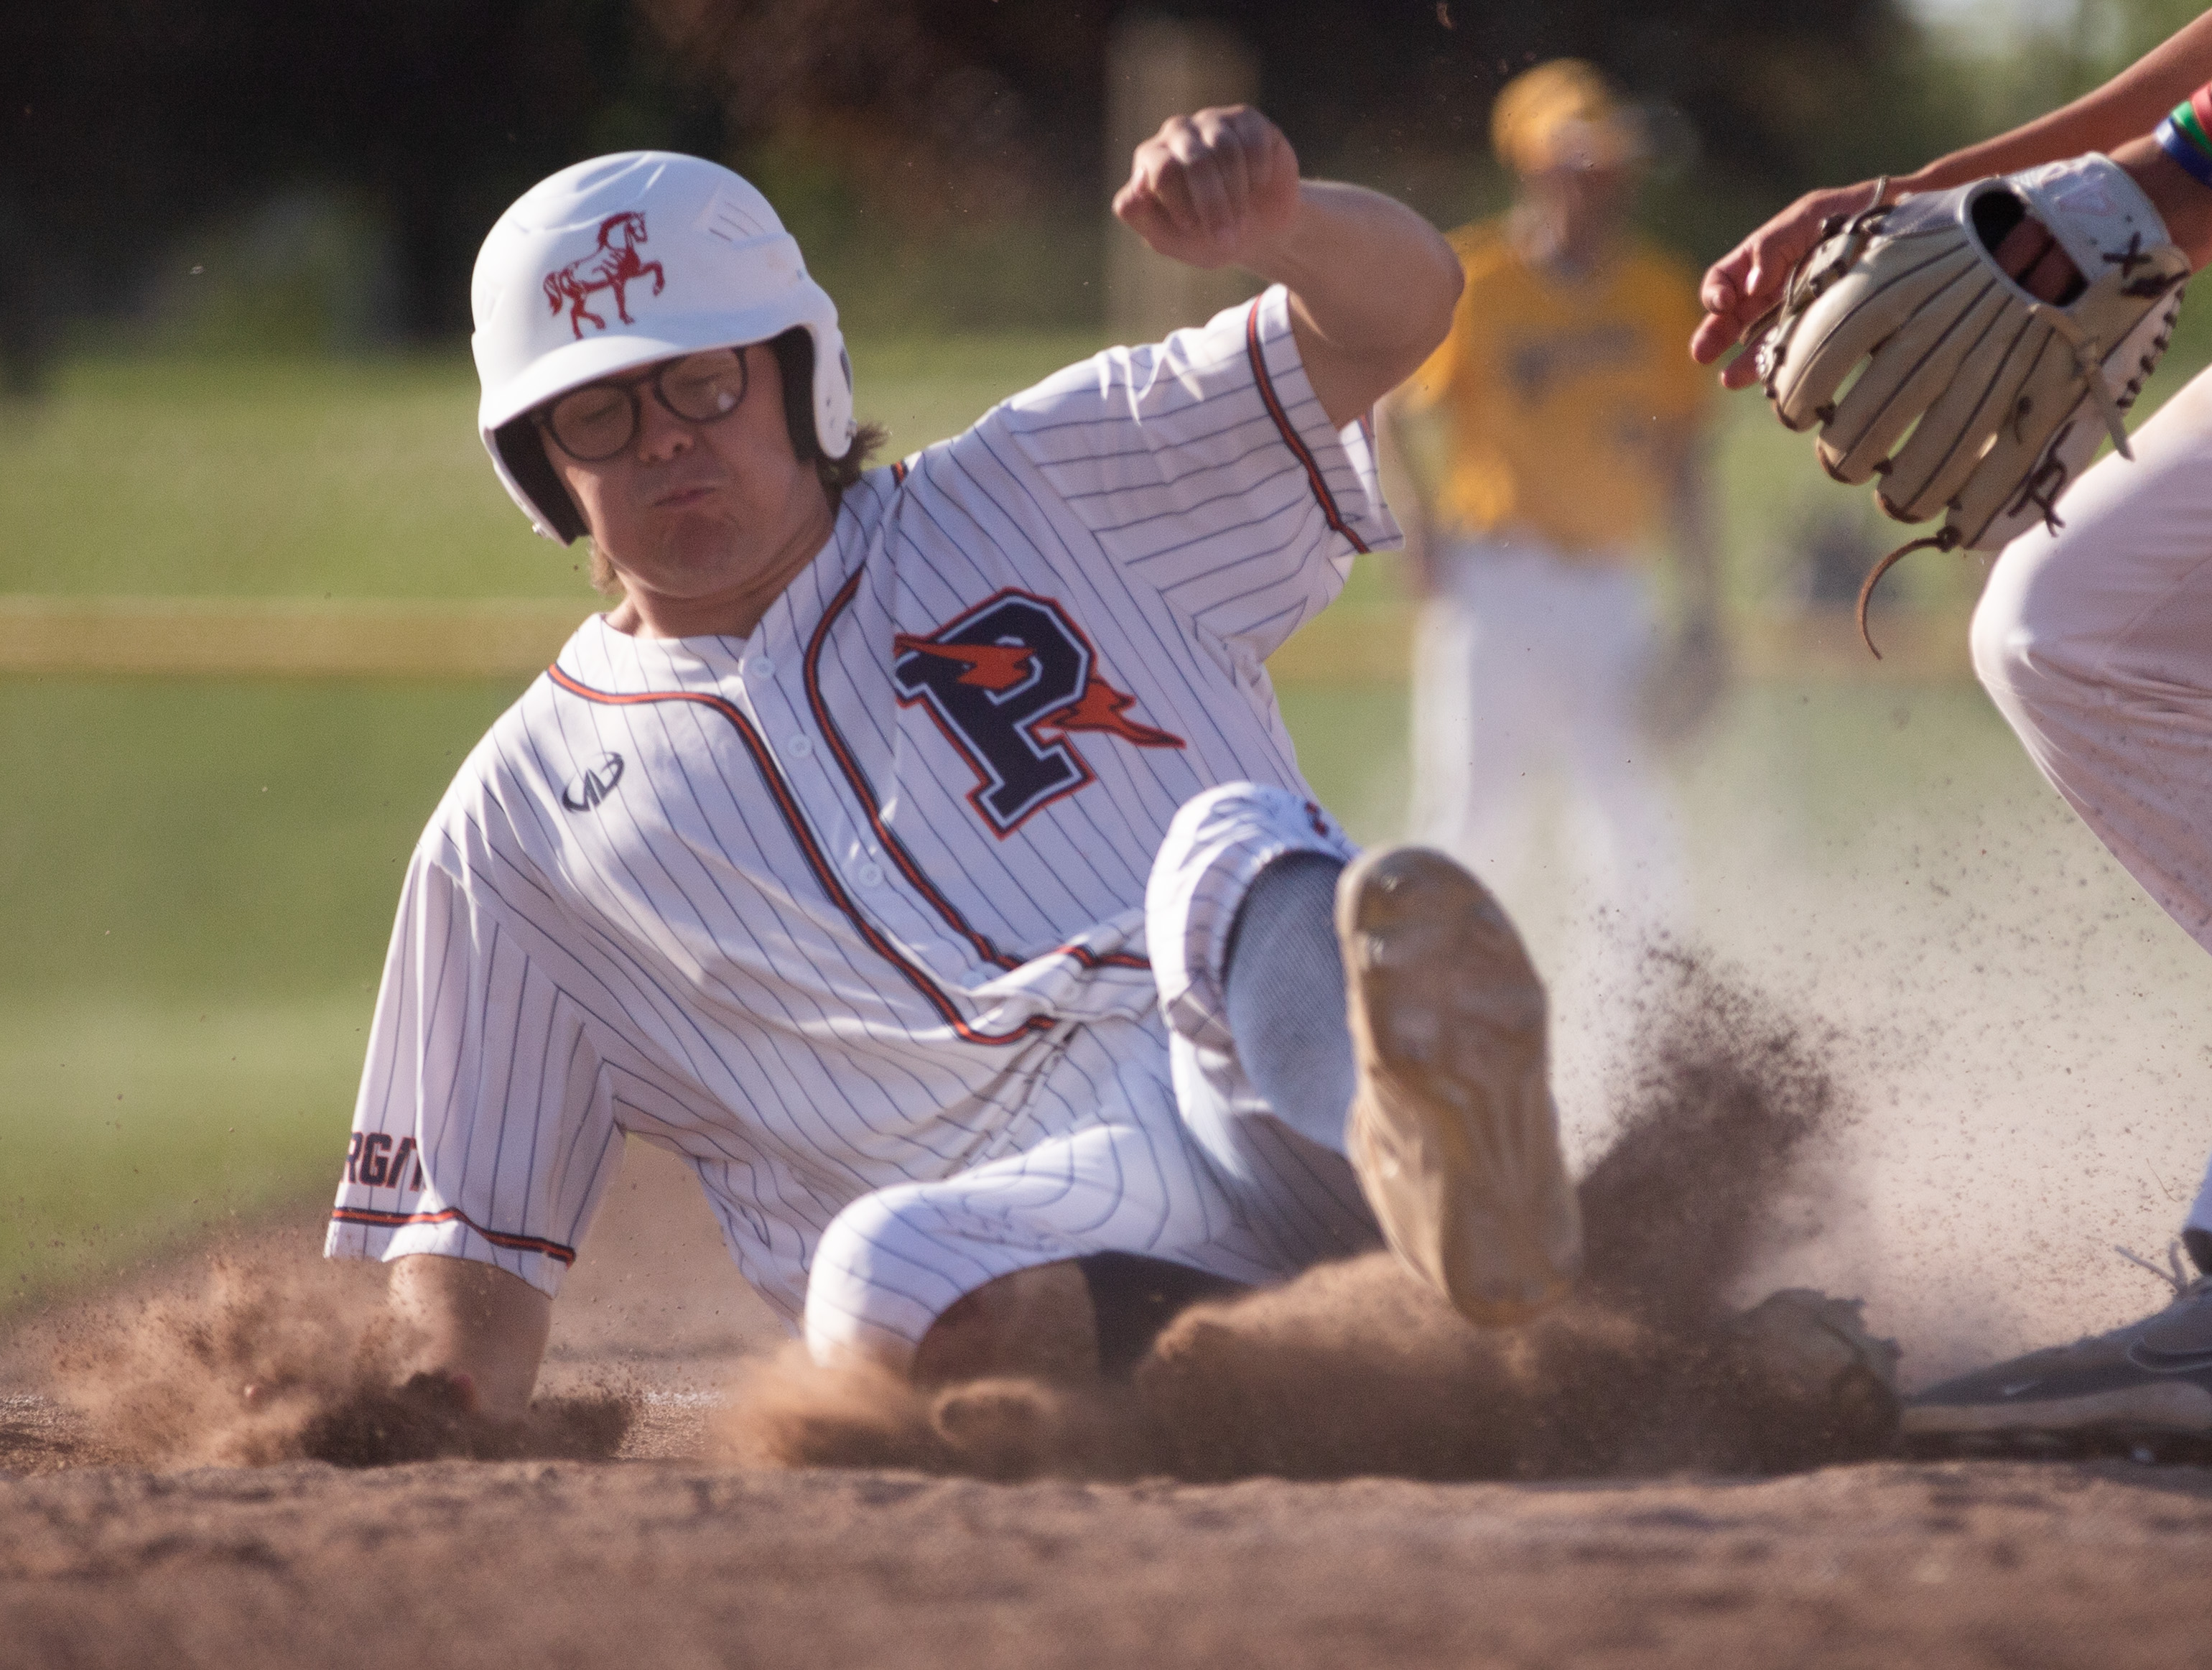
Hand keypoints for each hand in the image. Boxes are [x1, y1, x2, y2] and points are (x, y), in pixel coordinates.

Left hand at [1113, 105, 1300, 271]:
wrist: (1259, 235)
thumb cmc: (1205, 238)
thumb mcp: (1169, 239)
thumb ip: (1139, 215)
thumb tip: (1134, 186)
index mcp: (1151, 160)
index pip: (1162, 171)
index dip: (1180, 202)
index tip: (1192, 228)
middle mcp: (1177, 133)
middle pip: (1195, 161)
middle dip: (1213, 205)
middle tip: (1226, 237)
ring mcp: (1212, 122)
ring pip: (1226, 150)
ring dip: (1237, 194)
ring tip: (1241, 219)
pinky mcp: (1246, 119)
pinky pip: (1253, 142)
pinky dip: (1258, 173)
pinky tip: (1257, 185)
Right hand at [1690, 180, 1891, 388]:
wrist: (1905, 220)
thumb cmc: (1854, 211)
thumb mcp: (1809, 216)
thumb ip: (1774, 246)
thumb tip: (1752, 286)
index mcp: (1762, 257)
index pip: (1724, 278)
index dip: (1715, 292)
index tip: (1721, 304)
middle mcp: (1774, 288)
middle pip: (1733, 316)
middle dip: (1714, 335)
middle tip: (1701, 354)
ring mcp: (1797, 311)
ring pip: (1761, 339)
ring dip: (1744, 361)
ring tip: (1730, 380)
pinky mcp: (1823, 328)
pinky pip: (1796, 349)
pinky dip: (1781, 365)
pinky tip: (1772, 378)